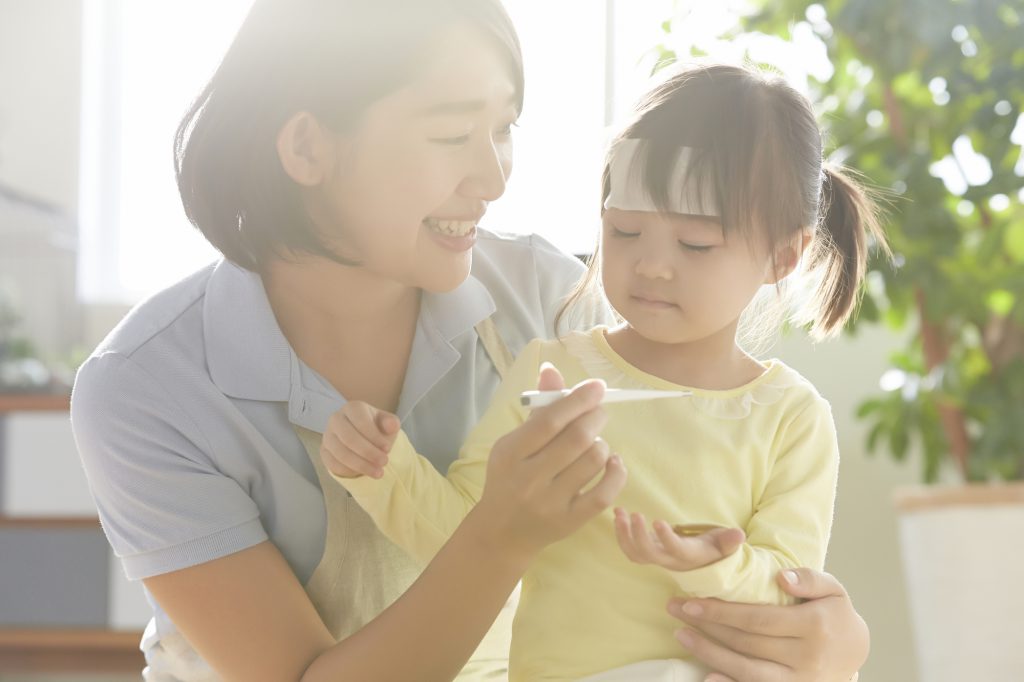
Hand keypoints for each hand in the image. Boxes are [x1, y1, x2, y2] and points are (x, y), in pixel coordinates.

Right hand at [320, 401, 400, 478]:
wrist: (365, 439)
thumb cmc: (377, 429)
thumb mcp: (387, 424)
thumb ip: (391, 423)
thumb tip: (392, 425)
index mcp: (353, 408)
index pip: (361, 422)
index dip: (374, 437)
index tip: (387, 449)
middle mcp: (336, 419)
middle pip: (349, 438)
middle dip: (368, 452)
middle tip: (384, 462)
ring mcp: (327, 435)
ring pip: (340, 453)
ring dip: (361, 465)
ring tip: (378, 472)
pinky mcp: (324, 451)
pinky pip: (333, 464)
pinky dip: (349, 471)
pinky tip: (363, 472)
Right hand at [472, 363, 627, 559]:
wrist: (501, 532)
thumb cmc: (509, 478)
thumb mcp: (513, 444)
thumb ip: (537, 409)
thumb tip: (552, 370)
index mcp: (511, 453)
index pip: (550, 421)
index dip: (577, 400)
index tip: (597, 387)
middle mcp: (529, 479)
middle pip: (577, 438)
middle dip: (596, 417)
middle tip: (599, 412)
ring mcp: (551, 503)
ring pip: (593, 460)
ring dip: (602, 444)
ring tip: (594, 442)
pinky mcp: (570, 521)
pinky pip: (605, 493)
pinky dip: (616, 472)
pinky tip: (612, 462)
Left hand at [614, 508, 744, 570]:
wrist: (701, 563)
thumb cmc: (714, 550)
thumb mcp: (724, 545)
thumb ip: (729, 541)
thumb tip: (739, 535)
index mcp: (688, 556)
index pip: (675, 550)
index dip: (666, 538)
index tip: (658, 521)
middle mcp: (669, 560)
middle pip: (648, 554)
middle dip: (638, 536)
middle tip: (633, 514)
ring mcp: (656, 557)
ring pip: (635, 554)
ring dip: (624, 535)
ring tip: (619, 513)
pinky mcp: (647, 552)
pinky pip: (629, 549)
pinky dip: (621, 534)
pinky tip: (617, 514)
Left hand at [668, 568, 867, 681]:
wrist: (856, 652)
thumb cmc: (835, 614)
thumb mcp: (833, 589)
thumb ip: (810, 578)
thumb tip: (781, 578)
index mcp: (813, 626)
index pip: (758, 619)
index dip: (722, 612)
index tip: (692, 602)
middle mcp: (806, 658)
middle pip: (746, 643)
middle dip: (707, 627)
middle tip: (676, 612)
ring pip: (747, 671)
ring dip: (710, 655)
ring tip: (682, 636)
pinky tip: (706, 677)